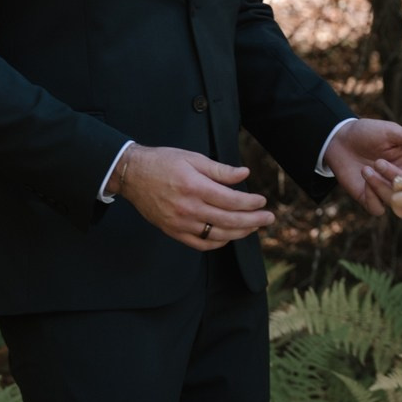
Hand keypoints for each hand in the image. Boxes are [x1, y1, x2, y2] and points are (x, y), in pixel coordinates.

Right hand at [114, 146, 271, 251]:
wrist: (132, 174)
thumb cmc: (163, 162)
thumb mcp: (193, 158)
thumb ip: (220, 170)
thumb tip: (244, 174)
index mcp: (195, 187)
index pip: (231, 200)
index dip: (250, 203)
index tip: (262, 201)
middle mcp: (189, 208)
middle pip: (229, 220)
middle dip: (253, 221)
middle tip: (268, 218)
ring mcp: (180, 222)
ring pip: (217, 235)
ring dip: (239, 233)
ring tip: (253, 227)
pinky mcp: (173, 231)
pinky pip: (200, 243)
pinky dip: (217, 243)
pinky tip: (228, 237)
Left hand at [325, 114, 401, 218]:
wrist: (339, 138)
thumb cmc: (367, 131)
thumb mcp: (391, 132)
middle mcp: (399, 179)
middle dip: (397, 181)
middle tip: (381, 164)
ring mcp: (384, 190)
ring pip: (394, 203)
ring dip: (381, 187)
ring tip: (367, 168)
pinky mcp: (368, 197)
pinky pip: (377, 209)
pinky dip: (373, 198)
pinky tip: (365, 179)